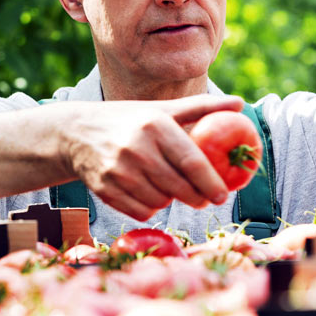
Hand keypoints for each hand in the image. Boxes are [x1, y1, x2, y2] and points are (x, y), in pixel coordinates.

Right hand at [61, 95, 243, 220]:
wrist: (76, 133)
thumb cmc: (129, 120)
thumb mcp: (161, 110)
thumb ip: (201, 107)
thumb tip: (240, 104)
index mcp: (154, 124)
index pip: (192, 162)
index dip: (212, 183)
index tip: (223, 195)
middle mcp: (136, 147)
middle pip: (179, 187)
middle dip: (197, 198)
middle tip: (203, 199)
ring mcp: (118, 170)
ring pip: (161, 202)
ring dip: (171, 201)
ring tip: (170, 189)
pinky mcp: (105, 189)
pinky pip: (141, 211)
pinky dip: (150, 208)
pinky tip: (149, 194)